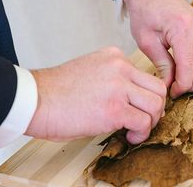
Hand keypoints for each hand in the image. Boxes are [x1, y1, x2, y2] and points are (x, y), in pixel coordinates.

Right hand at [26, 48, 166, 143]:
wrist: (34, 100)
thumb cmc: (55, 92)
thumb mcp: (89, 71)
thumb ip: (111, 78)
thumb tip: (129, 99)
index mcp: (113, 56)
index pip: (145, 75)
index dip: (145, 96)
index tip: (137, 108)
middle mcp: (119, 68)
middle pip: (157, 88)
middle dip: (155, 108)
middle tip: (144, 121)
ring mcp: (118, 87)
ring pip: (156, 104)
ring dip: (150, 122)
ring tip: (135, 131)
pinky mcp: (115, 109)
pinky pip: (143, 122)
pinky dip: (141, 133)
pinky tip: (128, 136)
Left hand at [123, 0, 192, 97]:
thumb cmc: (145, 11)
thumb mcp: (146, 41)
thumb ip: (161, 64)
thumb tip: (169, 85)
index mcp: (182, 28)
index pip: (189, 66)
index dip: (183, 85)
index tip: (173, 93)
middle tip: (180, 91)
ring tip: (186, 82)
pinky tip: (192, 71)